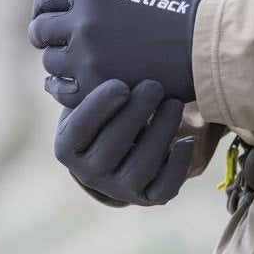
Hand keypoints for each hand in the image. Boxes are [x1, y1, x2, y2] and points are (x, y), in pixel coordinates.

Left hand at [29, 0, 201, 107]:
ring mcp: (88, 57)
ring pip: (50, 61)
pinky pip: (60, 91)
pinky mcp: (97, 88)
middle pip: (40, 30)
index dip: (44, 6)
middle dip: (46, 34)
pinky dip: (61, 87)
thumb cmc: (178, 9)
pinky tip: (70, 84)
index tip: (49, 16)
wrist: (206, 49)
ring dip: (60, 61)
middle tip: (56, 41)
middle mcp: (84, 22)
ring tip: (77, 62)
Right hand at [54, 79, 195, 206]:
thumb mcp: (88, 95)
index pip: (79, 128)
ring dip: (160, 132)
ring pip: (140, 166)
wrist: (122, 142)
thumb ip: (88, 82)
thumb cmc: (105, 108)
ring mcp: (117, 189)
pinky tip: (186, 140)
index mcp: (66, 147)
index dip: (99, 107)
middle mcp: (88, 173)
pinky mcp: (146, 197)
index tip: (121, 85)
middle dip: (136, 113)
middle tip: (154, 86)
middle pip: (112, 145)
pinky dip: (177, 166)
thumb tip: (95, 55)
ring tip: (173, 104)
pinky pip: (163, 189)